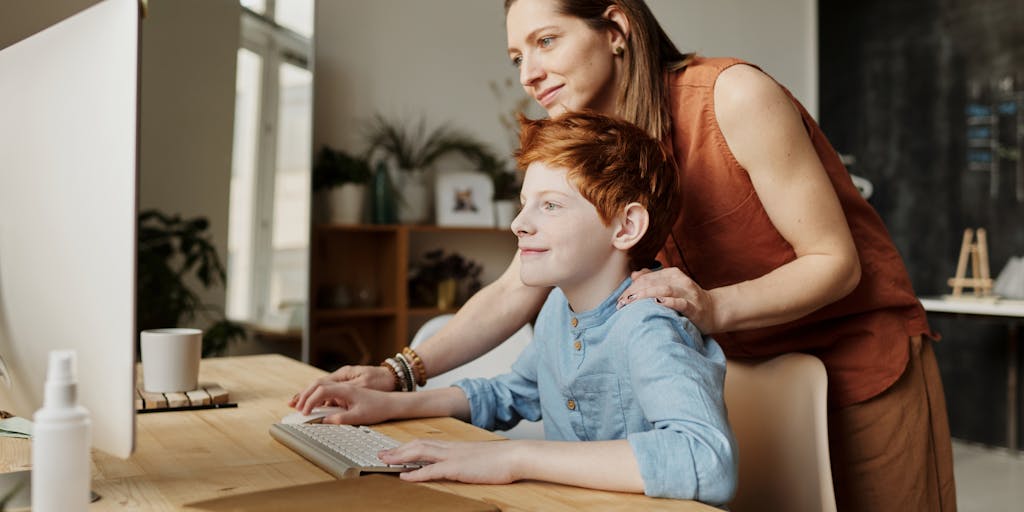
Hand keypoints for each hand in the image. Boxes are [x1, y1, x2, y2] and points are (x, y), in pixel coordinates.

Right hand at [287, 364, 394, 408]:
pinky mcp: (346, 390)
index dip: (310, 401)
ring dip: (309, 395)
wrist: (392, 402)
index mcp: (346, 388)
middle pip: (317, 385)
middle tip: (292, 406)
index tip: (304, 413)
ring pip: (321, 386)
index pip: (321, 390)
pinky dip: (317, 397)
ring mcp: (344, 386)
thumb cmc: (378, 407)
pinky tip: (312, 405)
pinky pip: (327, 391)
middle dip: (303, 395)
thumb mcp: (359, 416)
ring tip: (297, 404)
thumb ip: (341, 418)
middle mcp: (344, 383)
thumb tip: (324, 421)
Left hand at [379, 439, 522, 483]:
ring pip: (420, 453)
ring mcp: (453, 457)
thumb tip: (457, 464)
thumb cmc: (502, 459)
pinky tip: (404, 476)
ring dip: (400, 457)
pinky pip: (432, 470)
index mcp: (455, 446)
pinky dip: (416, 473)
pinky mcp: (458, 468)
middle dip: (397, 450)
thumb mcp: (479, 457)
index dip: (407, 446)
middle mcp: (451, 448)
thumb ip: (465, 459)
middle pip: (418, 445)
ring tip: (385, 461)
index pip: (426, 442)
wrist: (516, 456)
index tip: (394, 449)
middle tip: (381, 454)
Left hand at [617, 267, 720, 332]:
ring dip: (646, 295)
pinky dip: (669, 302)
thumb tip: (634, 275)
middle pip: (653, 282)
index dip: (631, 287)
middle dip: (635, 292)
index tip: (620, 300)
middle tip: (621, 304)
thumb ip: (653, 280)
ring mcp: (688, 294)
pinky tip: (658, 303)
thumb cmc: (687, 300)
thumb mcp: (670, 287)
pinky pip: (681, 303)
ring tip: (632, 302)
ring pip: (664, 289)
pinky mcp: (695, 308)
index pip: (646, 277)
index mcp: (672, 274)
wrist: (714, 311)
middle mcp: (680, 281)